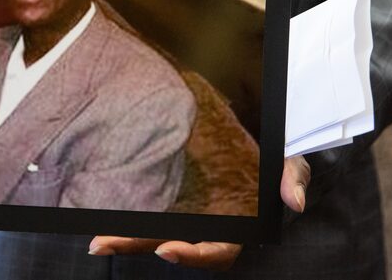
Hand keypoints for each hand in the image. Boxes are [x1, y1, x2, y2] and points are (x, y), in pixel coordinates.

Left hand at [88, 156, 310, 269]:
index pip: (218, 249)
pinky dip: (130, 218)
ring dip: (126, 239)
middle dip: (138, 246)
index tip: (166, 249)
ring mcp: (192, 213)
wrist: (263, 138)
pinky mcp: (178, 198)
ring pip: (157, 232)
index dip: (194, 254)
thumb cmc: (278, 156)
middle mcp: (211, 225)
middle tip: (103, 243)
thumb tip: (293, 200)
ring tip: (98, 239)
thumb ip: (294, 177)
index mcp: (239, 225)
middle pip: (175, 245)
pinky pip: (153, 213)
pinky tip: (105, 218)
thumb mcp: (292, 162)